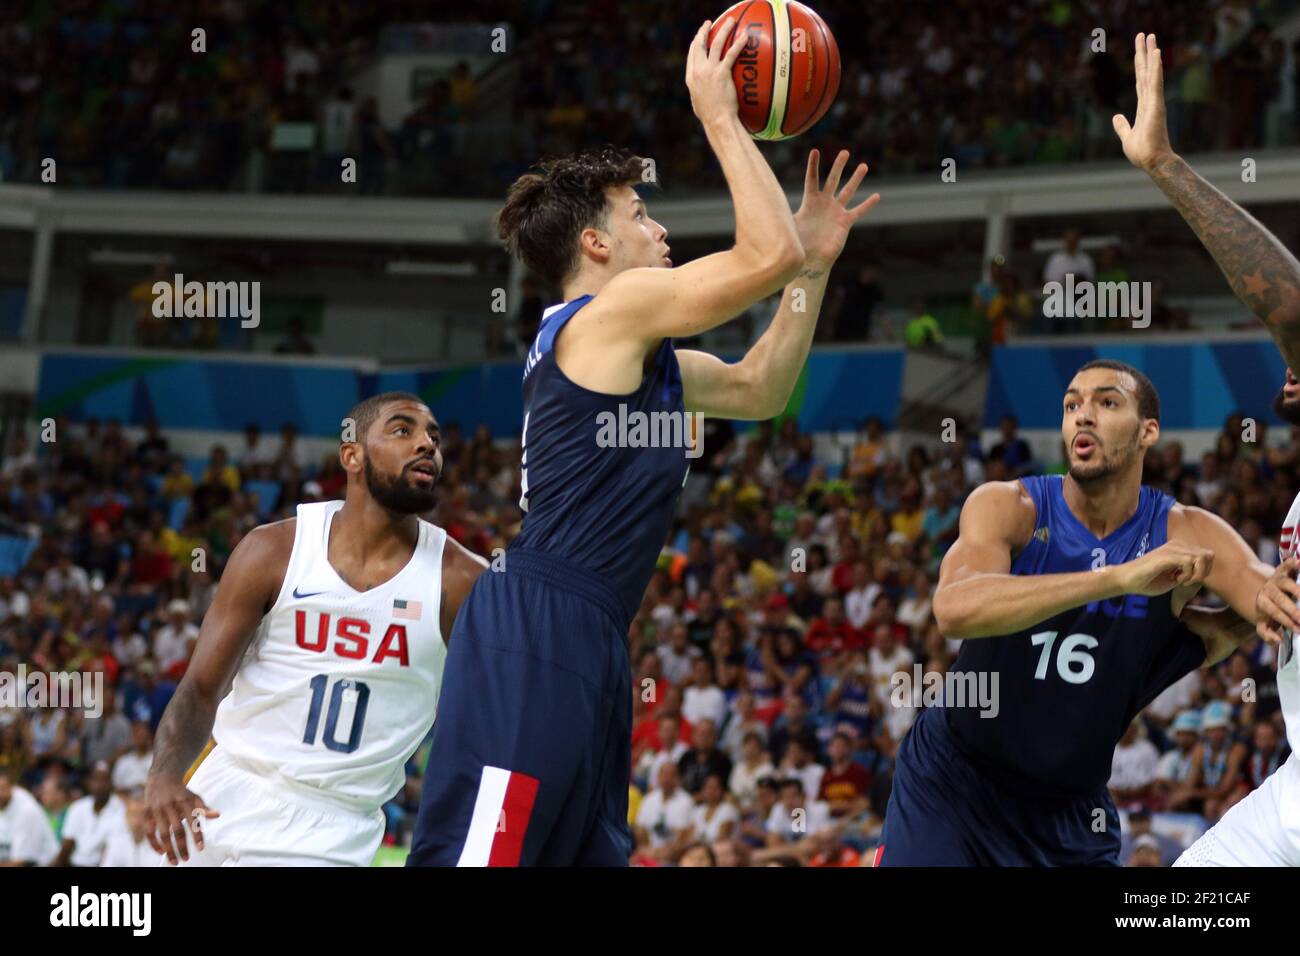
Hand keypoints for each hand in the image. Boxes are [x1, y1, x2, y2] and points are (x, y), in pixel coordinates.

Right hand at [143, 774, 219, 863]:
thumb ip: (203, 808)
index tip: (200, 848)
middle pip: (177, 830)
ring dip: (168, 849)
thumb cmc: (182, 791)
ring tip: (174, 861)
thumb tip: (217, 815)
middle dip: (182, 846)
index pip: (193, 821)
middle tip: (186, 859)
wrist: (162, 777)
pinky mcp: (147, 813)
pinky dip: (154, 843)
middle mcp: (171, 805)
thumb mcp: (194, 796)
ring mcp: (157, 810)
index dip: (197, 835)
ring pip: (162, 834)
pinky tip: (161, 852)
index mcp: (185, 801)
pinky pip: (149, 832)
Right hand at [686, 18, 747, 127]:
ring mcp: (709, 71)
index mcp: (691, 78)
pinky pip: (731, 54)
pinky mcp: (722, 73)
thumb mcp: (698, 103)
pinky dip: (738, 43)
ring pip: (715, 44)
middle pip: (700, 45)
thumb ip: (699, 92)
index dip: (696, 42)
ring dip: (723, 30)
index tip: (700, 36)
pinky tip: (745, 36)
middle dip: (704, 31)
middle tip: (709, 24)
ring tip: (730, 21)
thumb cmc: (710, 117)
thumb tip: (702, 91)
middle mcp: (697, 71)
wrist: (717, 121)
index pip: (692, 54)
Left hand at [793, 150, 880, 272]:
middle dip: (838, 166)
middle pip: (832, 180)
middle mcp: (824, 203)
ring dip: (855, 179)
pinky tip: (876, 196)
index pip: (812, 179)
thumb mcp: (790, 226)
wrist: (810, 260)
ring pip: (848, 191)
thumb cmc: (798, 243)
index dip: (813, 166)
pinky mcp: (845, 222)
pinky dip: (867, 205)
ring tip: (863, 166)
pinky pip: (858, 211)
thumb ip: (784, 214)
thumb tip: (770, 206)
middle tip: (844, 152)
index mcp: (810, 202)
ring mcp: (836, 211)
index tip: (815, 150)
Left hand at [1112, 33, 1175, 172]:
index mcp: (1143, 105)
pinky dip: (1155, 67)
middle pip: (1145, 71)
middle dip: (1144, 52)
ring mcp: (1153, 101)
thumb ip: (1122, 126)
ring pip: (1151, 72)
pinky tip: (1156, 53)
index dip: (1140, 64)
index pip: (1140, 80)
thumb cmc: (1142, 152)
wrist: (1151, 161)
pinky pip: (1155, 82)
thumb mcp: (1127, 136)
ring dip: (1150, 53)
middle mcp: (1149, 99)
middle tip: (1145, 34)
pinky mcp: (1156, 104)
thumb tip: (1116, 117)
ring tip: (1150, 36)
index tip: (1139, 49)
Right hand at [1112, 541, 1213, 596]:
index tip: (1189, 580)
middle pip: (1209, 555)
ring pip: (1202, 557)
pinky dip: (1187, 574)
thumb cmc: (1147, 581)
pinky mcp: (1166, 555)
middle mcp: (1177, 545)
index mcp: (1179, 549)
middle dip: (1203, 572)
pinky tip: (1176, 579)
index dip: (1204, 571)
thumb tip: (1203, 574)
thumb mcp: (1174, 578)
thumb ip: (1189, 574)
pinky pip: (1189, 562)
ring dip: (1196, 574)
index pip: (1208, 555)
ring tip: (1181, 580)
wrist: (1126, 580)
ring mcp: (1172, 548)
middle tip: (1188, 581)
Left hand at [1255, 558, 1299, 643]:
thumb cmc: (1263, 611)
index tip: (1297, 629)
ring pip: (1286, 584)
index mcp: (1262, 603)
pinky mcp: (1281, 571)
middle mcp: (1268, 591)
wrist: (1247, 585)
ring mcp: (1275, 580)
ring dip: (1297, 591)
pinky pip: (1286, 566)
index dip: (1285, 621)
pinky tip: (1298, 562)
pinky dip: (1292, 564)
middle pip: (1281, 600)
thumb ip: (1267, 633)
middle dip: (1293, 610)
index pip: (1274, 613)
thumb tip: (1277, 641)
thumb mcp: (1261, 622)